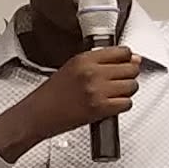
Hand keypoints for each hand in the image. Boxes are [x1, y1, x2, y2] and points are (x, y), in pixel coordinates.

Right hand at [0, 45, 139, 155]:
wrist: (36, 115)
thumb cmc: (50, 95)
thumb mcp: (71, 68)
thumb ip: (99, 62)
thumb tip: (132, 60)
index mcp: (83, 59)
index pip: (122, 52)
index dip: (127, 59)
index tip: (124, 64)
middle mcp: (91, 73)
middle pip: (131, 69)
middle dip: (128, 76)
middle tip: (117, 82)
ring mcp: (97, 90)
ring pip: (132, 86)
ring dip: (126, 91)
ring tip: (112, 94)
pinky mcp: (100, 108)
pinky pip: (127, 104)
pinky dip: (122, 105)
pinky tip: (110, 105)